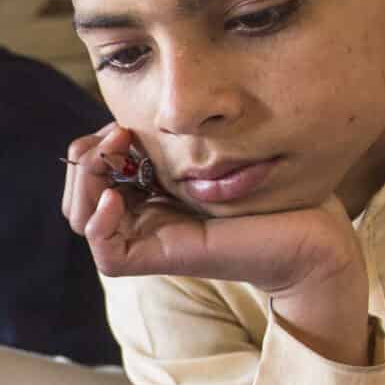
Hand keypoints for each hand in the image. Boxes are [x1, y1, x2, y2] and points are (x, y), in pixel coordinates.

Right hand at [64, 125, 372, 363]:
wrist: (308, 230)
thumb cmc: (267, 187)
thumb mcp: (203, 150)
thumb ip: (163, 141)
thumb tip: (122, 123)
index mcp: (148, 192)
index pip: (87, 171)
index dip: (91, 146)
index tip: (123, 124)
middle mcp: (142, 218)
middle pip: (76, 194)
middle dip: (84, 159)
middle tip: (119, 134)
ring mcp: (149, 241)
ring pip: (81, 219)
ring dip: (87, 182)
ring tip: (118, 153)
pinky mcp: (161, 261)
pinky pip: (107, 254)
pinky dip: (100, 223)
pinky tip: (120, 197)